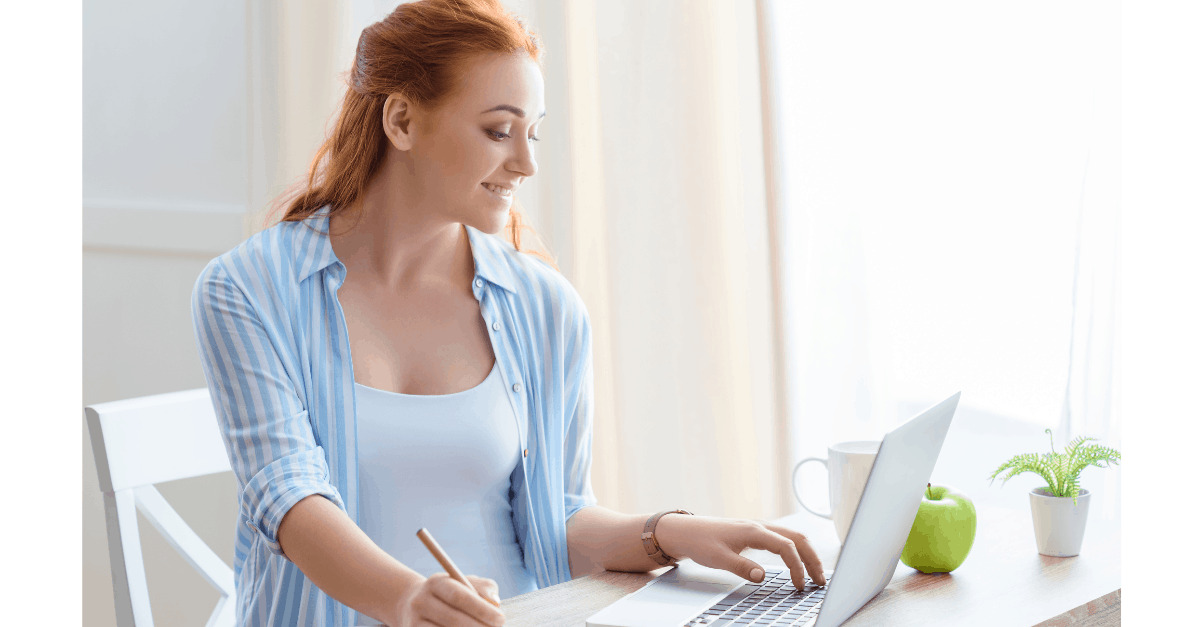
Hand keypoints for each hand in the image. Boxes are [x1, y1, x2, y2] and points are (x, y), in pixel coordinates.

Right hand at [389, 573, 505, 626]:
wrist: (412, 606)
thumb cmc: (450, 594)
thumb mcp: (465, 583)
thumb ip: (484, 588)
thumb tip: (495, 601)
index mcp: (436, 583)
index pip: (459, 596)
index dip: (481, 609)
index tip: (501, 619)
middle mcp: (422, 602)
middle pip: (453, 619)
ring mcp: (414, 622)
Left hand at [654, 514, 825, 586]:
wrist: (685, 530)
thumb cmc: (700, 542)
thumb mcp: (718, 558)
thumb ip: (741, 567)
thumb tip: (762, 576)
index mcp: (754, 531)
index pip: (786, 547)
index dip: (797, 567)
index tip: (799, 586)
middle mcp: (760, 527)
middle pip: (797, 539)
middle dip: (812, 559)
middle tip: (820, 581)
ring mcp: (759, 528)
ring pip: (792, 537)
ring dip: (806, 554)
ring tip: (814, 575)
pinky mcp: (755, 533)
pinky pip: (783, 539)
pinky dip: (795, 550)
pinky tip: (797, 563)